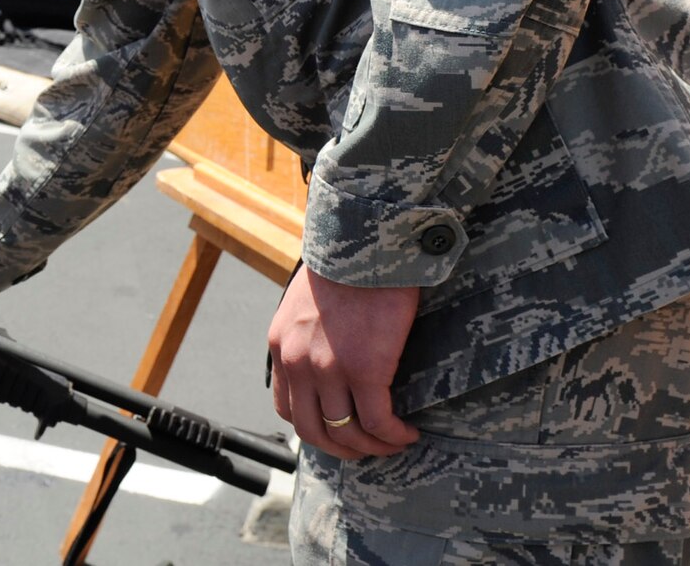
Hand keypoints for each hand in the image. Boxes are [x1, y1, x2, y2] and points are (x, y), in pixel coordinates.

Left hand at [267, 266, 420, 459]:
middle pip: (312, 431)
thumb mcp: (305, 301)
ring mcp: (329, 369)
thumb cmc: (344, 264)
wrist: (365, 240)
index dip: (315, 427)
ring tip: (394, 442)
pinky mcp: (364, 370)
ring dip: (372, 446)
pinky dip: (393, 435)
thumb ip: (307, 334)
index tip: (339, 430)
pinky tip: (408, 432)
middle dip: (341, 449)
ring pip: (347, 432)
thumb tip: (328, 356)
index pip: (287, 407)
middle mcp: (297, 363)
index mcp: (281, 346)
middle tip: (367, 448)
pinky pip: (378, 421)